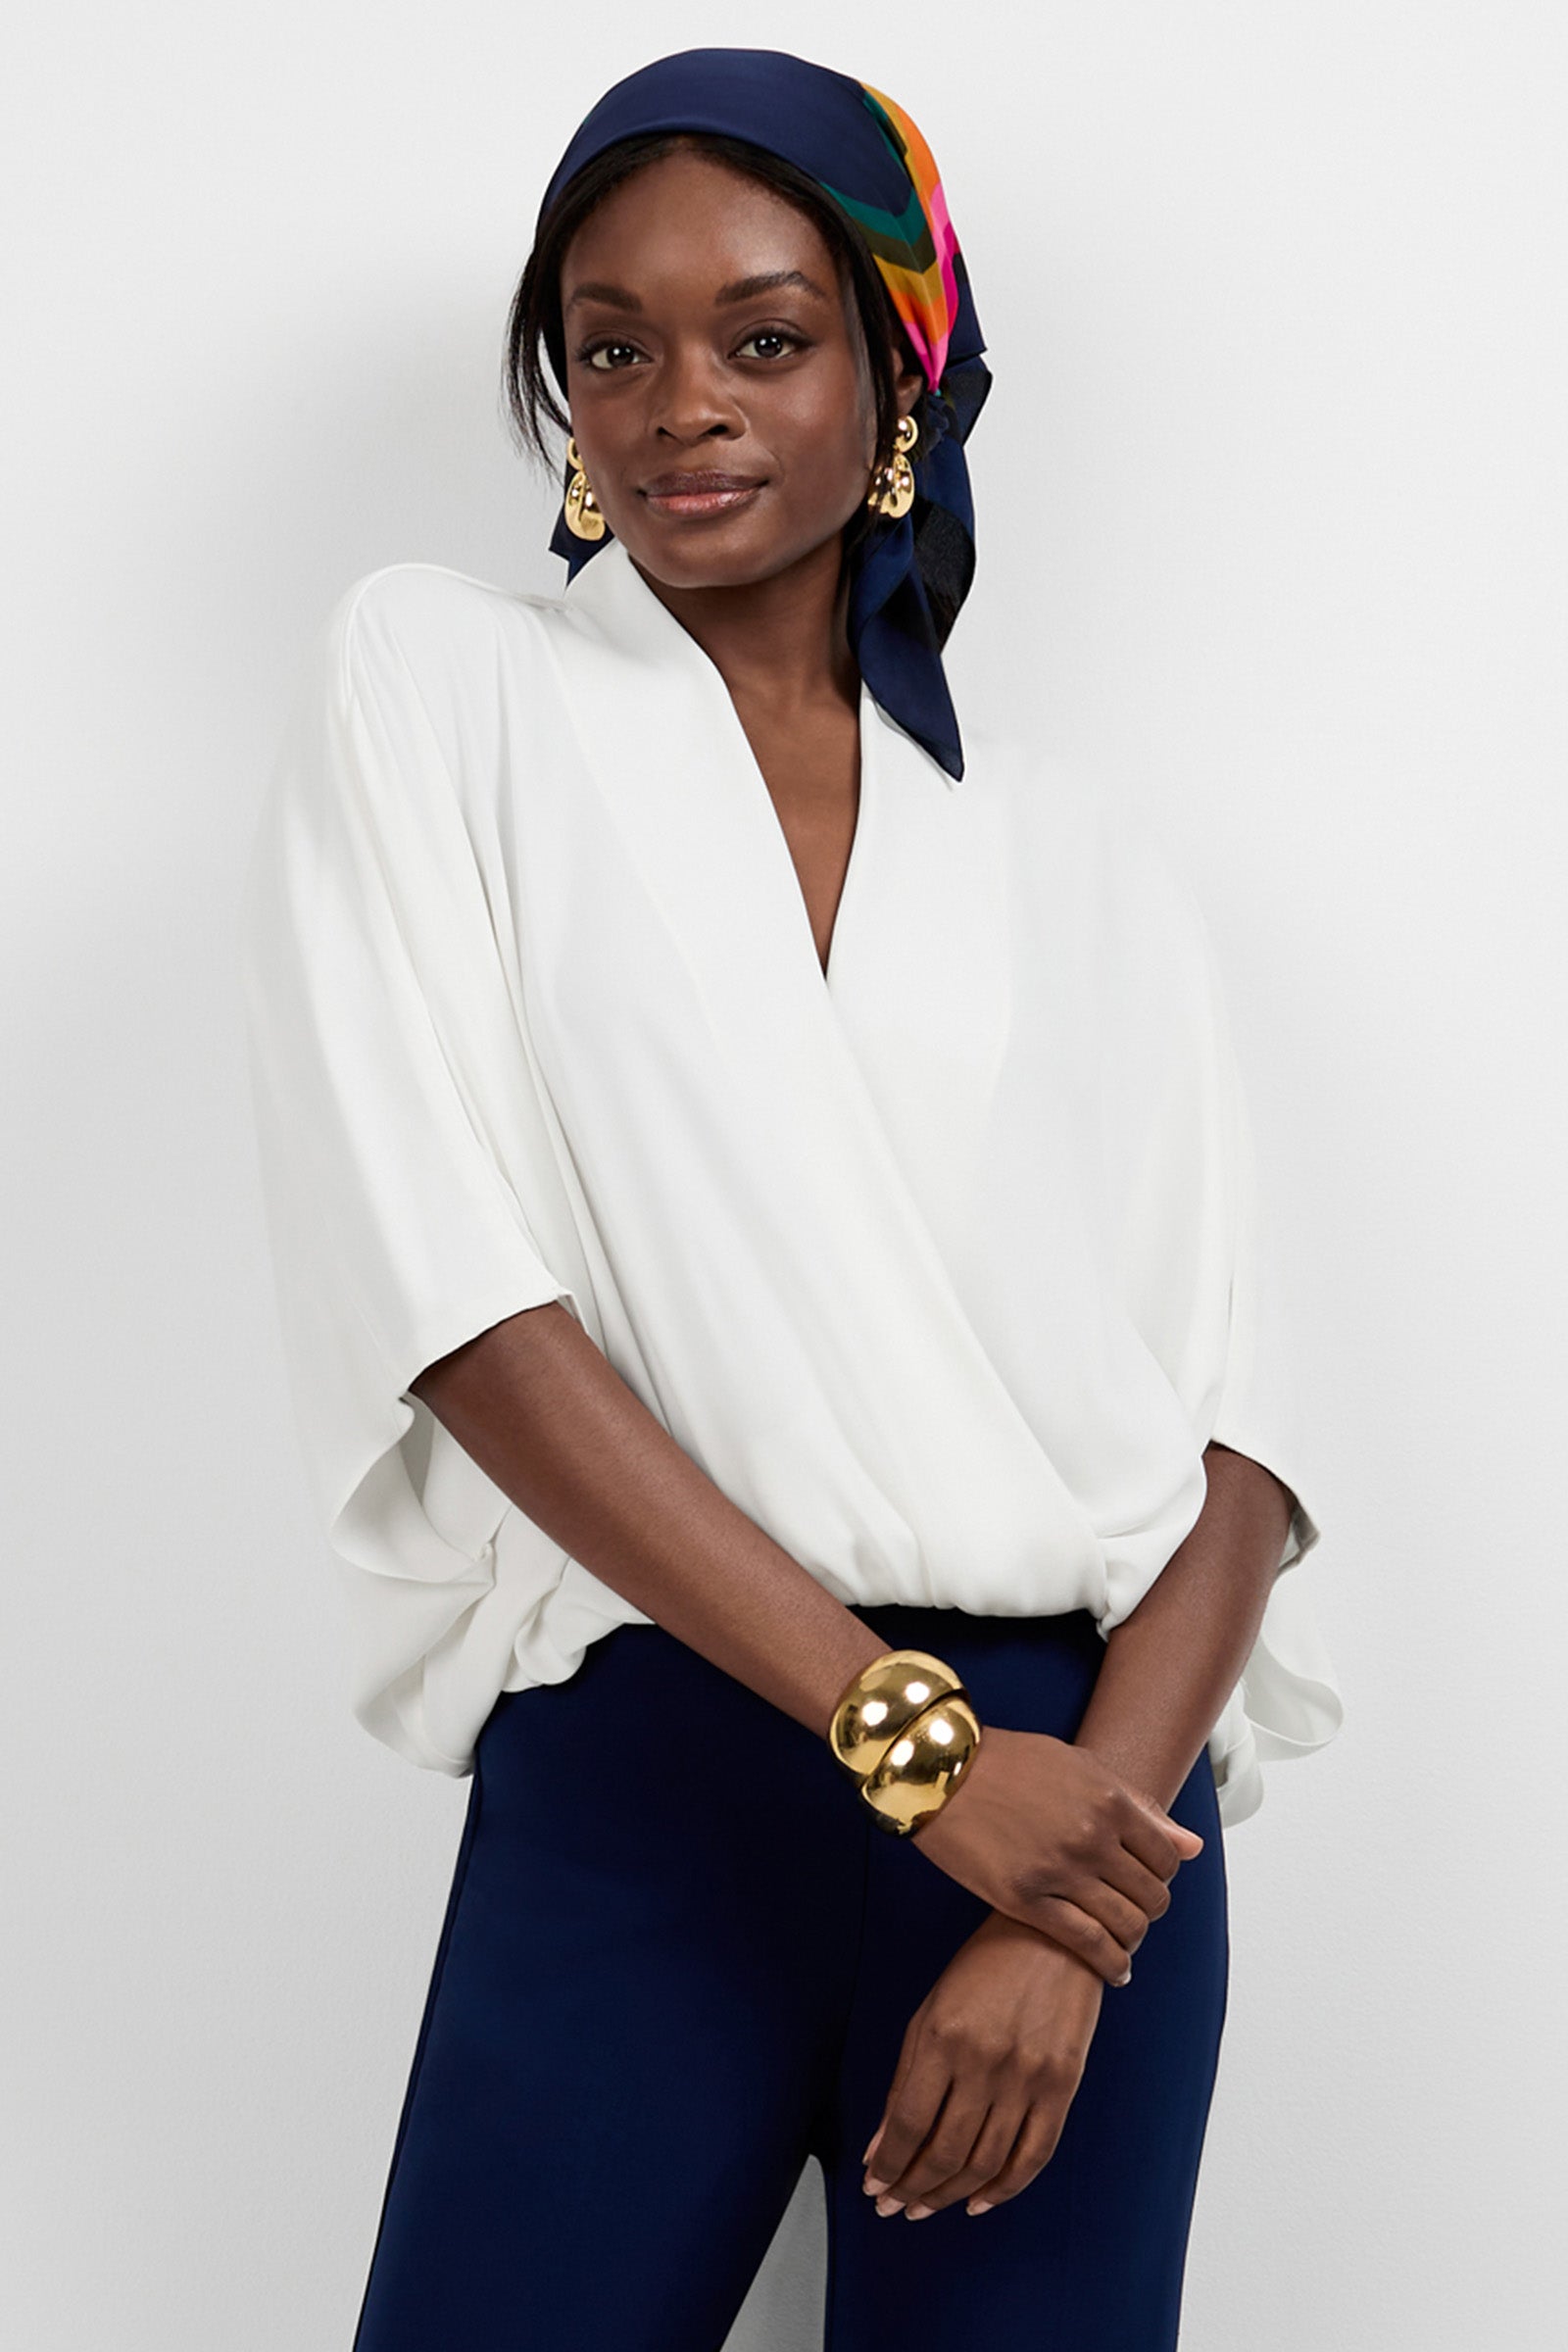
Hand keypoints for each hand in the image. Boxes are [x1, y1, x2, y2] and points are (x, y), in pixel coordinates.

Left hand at [860, 1911, 1104, 2219]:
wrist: (1053, 1935)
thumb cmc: (983, 1969)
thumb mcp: (931, 2010)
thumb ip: (904, 2078)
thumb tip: (880, 2146)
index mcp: (942, 2037)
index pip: (907, 2124)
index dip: (888, 2165)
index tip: (873, 2187)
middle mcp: (985, 2061)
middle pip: (945, 2152)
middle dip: (913, 2189)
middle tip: (896, 2206)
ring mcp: (1028, 2076)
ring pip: (985, 2163)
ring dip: (950, 2195)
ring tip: (927, 2206)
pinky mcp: (1063, 2085)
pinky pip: (1034, 2155)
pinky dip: (1004, 2189)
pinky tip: (979, 2202)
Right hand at [908, 1726, 1202, 1983]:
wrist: (941, 1770)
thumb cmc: (1009, 1761)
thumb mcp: (1081, 1766)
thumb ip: (1138, 1806)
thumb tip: (1191, 1845)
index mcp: (1109, 1800)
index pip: (1167, 1858)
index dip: (1163, 1876)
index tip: (1148, 1882)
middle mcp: (1092, 1837)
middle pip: (1152, 1896)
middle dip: (1149, 1910)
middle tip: (1134, 1914)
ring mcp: (1060, 1871)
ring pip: (1126, 1925)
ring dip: (1131, 1940)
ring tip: (1121, 1942)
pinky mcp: (1026, 1899)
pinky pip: (1087, 1944)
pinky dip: (1109, 1964)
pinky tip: (1113, 1970)